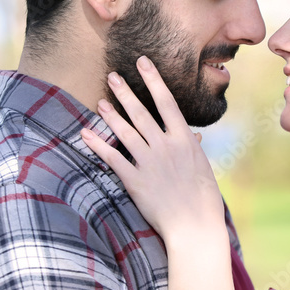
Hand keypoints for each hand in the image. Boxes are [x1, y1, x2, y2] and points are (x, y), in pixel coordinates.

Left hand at [81, 56, 225, 246]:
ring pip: (125, 132)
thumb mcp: (203, 169)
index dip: (153, 80)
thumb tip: (194, 138)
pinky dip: (97, 145)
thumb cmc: (204, 199)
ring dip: (110, 115)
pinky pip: (112, 159)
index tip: (142, 62)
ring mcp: (149, 163)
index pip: (167, 102)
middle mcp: (166, 147)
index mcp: (185, 140)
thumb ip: (193, 150)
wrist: (196, 227)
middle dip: (125, 91)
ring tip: (100, 101)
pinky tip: (85, 134)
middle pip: (141, 113)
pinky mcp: (135, 181)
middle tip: (112, 75)